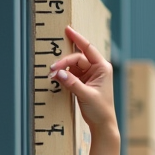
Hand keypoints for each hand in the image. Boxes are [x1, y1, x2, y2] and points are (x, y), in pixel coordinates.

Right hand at [48, 26, 120, 154]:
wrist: (102, 124)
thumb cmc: (100, 110)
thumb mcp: (86, 95)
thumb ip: (72, 83)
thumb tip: (58, 73)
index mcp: (102, 68)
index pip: (88, 48)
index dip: (77, 38)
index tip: (67, 29)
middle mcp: (96, 69)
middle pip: (76, 58)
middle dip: (64, 62)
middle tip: (52, 70)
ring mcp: (89, 75)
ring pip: (72, 66)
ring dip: (62, 69)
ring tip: (52, 76)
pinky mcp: (82, 82)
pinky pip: (70, 74)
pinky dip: (63, 75)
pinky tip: (56, 78)